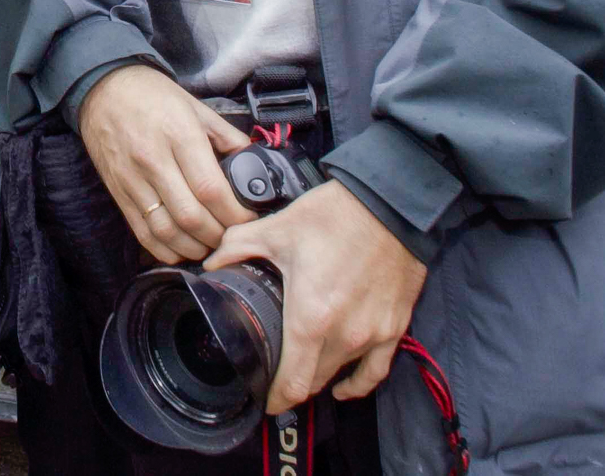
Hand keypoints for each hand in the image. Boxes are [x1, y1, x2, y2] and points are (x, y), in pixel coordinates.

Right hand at [77, 64, 256, 261]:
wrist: (103, 88)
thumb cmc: (152, 94)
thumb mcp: (196, 106)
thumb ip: (228, 137)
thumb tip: (254, 166)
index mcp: (179, 135)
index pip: (211, 189)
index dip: (235, 214)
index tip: (249, 219)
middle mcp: (153, 160)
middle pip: (191, 216)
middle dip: (218, 235)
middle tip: (233, 236)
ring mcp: (132, 179)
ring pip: (167, 231)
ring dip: (194, 247)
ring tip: (211, 245)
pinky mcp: (119, 192)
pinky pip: (143, 231)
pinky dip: (165, 249)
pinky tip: (182, 249)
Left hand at [204, 180, 427, 413]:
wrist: (390, 206)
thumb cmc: (335, 217)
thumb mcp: (276, 229)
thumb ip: (237, 248)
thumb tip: (211, 263)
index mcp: (310, 318)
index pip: (292, 383)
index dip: (273, 399)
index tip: (260, 399)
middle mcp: (344, 336)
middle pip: (312, 383)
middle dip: (289, 385)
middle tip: (272, 375)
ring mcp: (372, 336)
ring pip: (339, 376)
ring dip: (318, 378)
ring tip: (298, 370)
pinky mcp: (394, 329)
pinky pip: (375, 372)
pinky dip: (356, 383)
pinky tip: (343, 386)